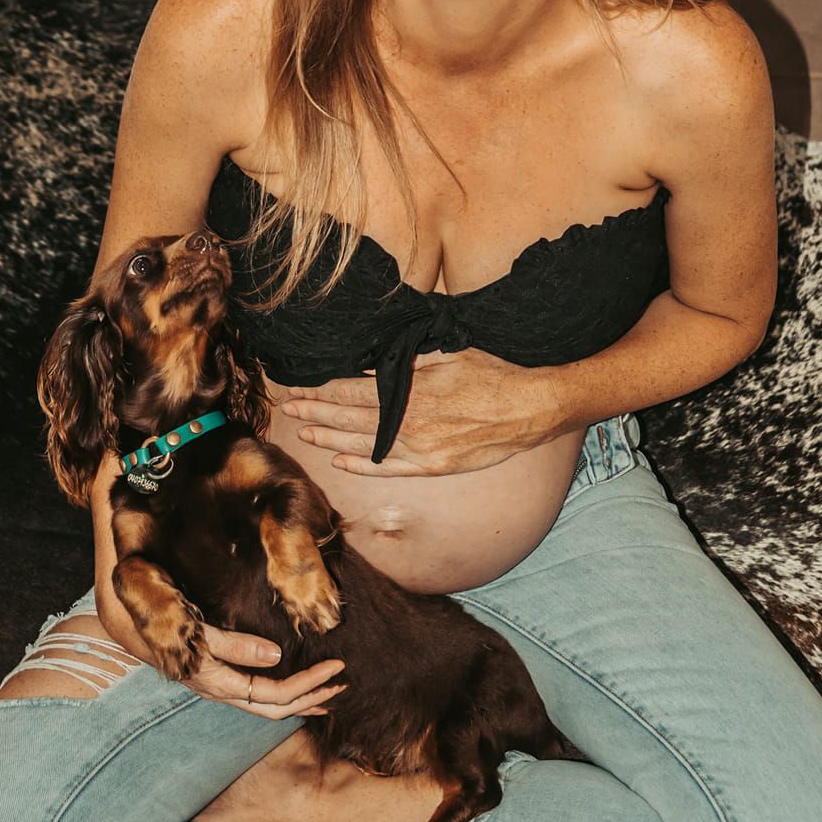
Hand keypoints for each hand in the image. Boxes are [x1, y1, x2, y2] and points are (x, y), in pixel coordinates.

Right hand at [184, 620, 346, 719]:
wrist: (140, 632)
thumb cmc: (172, 629)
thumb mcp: (204, 634)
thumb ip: (237, 646)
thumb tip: (276, 656)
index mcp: (223, 685)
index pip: (277, 694)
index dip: (309, 684)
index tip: (336, 668)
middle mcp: (226, 694)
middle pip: (278, 709)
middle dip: (312, 699)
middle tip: (342, 686)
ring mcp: (225, 691)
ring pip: (270, 707)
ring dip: (302, 701)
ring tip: (329, 695)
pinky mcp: (224, 682)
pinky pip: (260, 697)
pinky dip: (284, 695)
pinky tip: (296, 690)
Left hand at [279, 349, 563, 476]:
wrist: (532, 407)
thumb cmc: (492, 372)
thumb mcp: (448, 353)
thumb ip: (408, 361)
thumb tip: (371, 363)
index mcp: (410, 391)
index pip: (351, 392)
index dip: (321, 392)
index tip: (298, 390)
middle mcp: (410, 422)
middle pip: (350, 419)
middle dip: (316, 414)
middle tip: (289, 411)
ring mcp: (421, 448)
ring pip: (364, 446)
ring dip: (330, 440)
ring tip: (304, 435)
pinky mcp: (435, 466)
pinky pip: (390, 468)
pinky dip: (363, 465)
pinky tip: (341, 463)